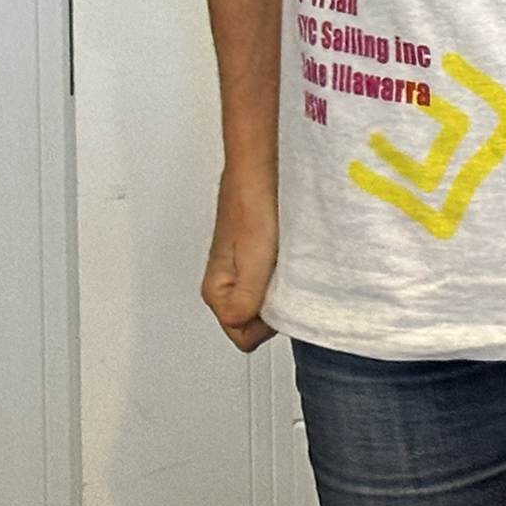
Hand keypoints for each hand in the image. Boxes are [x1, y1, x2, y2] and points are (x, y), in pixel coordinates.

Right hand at [201, 167, 279, 351]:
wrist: (259, 168)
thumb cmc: (252, 204)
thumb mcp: (252, 259)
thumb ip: (245, 300)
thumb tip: (244, 324)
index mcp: (216, 292)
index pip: (243, 337)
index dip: (266, 323)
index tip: (278, 296)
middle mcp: (226, 285)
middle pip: (255, 322)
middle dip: (275, 308)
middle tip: (284, 277)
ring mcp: (242, 271)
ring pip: (267, 302)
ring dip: (282, 289)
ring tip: (286, 263)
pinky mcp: (258, 257)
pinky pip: (275, 281)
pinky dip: (286, 274)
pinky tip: (290, 256)